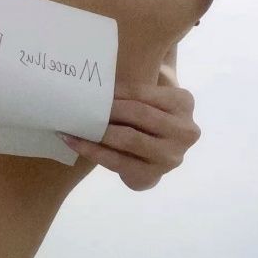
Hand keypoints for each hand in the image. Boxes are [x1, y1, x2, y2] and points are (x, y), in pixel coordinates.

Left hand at [56, 74, 200, 190]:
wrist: (157, 153)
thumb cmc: (149, 116)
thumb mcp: (150, 98)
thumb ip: (133, 91)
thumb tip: (94, 81)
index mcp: (184, 103)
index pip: (143, 92)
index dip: (115, 91)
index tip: (92, 88)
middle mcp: (185, 131)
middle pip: (139, 114)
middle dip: (107, 109)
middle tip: (80, 104)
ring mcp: (171, 157)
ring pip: (128, 139)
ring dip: (97, 130)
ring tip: (73, 122)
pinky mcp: (152, 176)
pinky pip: (116, 161)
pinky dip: (91, 150)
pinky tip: (72, 141)